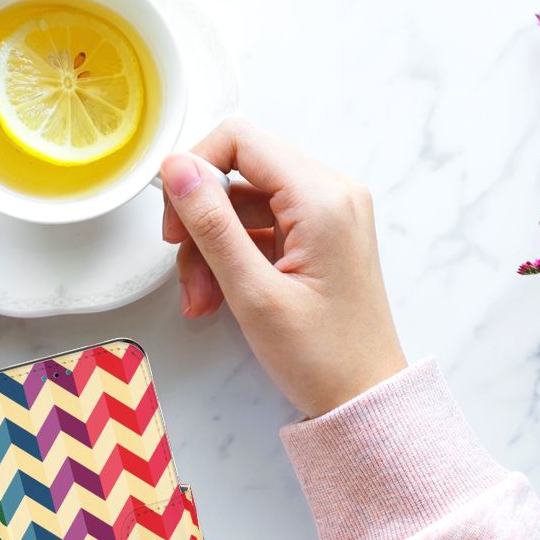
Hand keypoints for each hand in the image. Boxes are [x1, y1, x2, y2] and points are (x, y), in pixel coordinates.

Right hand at [160, 119, 405, 417]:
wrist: (365, 399)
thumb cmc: (322, 357)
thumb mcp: (253, 292)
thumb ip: (211, 224)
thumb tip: (176, 168)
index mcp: (322, 198)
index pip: (240, 140)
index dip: (195, 170)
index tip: (174, 219)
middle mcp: (331, 194)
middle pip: (239, 173)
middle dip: (201, 221)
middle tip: (184, 270)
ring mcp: (327, 215)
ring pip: (243, 204)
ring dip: (211, 248)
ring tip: (202, 300)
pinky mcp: (319, 237)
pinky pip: (260, 228)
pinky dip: (232, 258)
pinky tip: (219, 297)